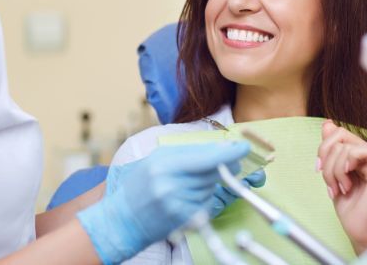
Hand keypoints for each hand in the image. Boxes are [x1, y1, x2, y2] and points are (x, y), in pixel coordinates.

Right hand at [107, 161, 264, 219]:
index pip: (205, 157)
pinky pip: (206, 204)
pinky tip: (188, 198)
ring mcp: (178, 203)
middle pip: (212, 172)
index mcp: (164, 163)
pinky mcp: (183, 220)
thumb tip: (219, 148)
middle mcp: (171, 184)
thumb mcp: (157, 160)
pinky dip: (204, 199)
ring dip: (209, 184)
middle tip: (232, 164)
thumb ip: (186, 153)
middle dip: (225, 166)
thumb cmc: (140, 185)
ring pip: (210, 187)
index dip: (228, 153)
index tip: (244, 147)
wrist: (123, 219)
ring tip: (188, 184)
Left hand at [317, 120, 366, 254]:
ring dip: (333, 171)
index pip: (337, 132)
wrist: (358, 227)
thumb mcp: (331, 171)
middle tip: (329, 182)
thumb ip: (331, 148)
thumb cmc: (347, 203)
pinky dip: (345, 168)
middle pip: (339, 136)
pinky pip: (361, 152)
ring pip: (344, 147)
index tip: (319, 169)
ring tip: (338, 189)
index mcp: (359, 152)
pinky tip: (347, 184)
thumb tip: (327, 123)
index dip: (323, 148)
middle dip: (326, 160)